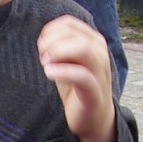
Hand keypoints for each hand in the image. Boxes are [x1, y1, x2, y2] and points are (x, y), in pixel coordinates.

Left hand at [38, 15, 115, 141]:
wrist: (94, 118)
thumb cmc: (78, 87)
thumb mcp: (68, 61)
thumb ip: (59, 46)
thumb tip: (44, 38)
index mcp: (93, 41)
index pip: (69, 23)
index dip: (50, 32)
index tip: (42, 47)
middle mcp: (100, 52)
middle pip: (72, 33)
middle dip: (50, 42)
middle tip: (43, 58)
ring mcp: (100, 71)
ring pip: (82, 48)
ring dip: (58, 53)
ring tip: (46, 64)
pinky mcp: (95, 91)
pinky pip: (81, 75)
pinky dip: (62, 72)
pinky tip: (49, 74)